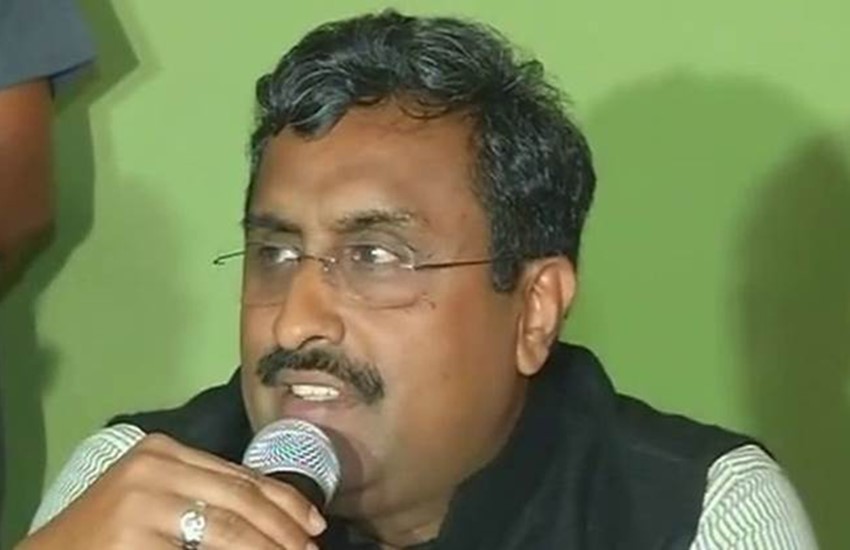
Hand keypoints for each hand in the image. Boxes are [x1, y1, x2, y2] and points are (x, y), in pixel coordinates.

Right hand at [16, 433, 325, 548]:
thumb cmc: (110, 532)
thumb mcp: (159, 497)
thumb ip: (206, 495)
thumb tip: (274, 517)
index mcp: (165, 450)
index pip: (241, 474)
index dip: (285, 500)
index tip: (315, 523)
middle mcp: (156, 466)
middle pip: (241, 498)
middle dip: (284, 528)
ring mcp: (142, 500)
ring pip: (227, 527)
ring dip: (268, 547)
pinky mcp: (134, 535)